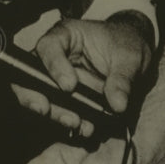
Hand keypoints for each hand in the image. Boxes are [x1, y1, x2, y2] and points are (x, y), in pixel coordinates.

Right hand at [12, 15, 152, 132]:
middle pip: (31, 74)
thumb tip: (117, 105)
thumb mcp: (131, 57)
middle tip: (46, 110)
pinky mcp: (63, 97)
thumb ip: (123, 79)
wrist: (133, 55)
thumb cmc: (127, 44)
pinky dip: (67, 122)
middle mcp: (54, 56)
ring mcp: (55, 78)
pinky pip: (57, 111)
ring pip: (39, 96)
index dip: (53, 66)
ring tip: (75, 123)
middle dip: (34, 95)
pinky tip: (83, 128)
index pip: (49, 47)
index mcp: (66, 35)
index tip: (69, 87)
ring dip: (53, 113)